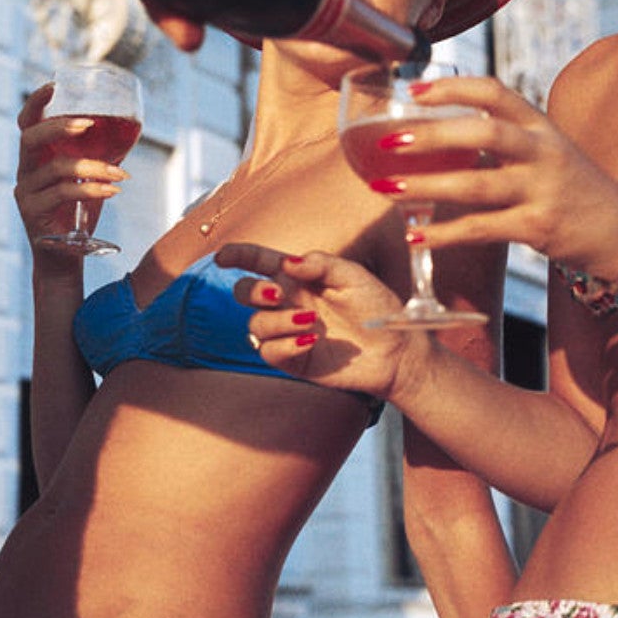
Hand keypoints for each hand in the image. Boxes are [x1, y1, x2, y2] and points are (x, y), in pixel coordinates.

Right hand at [14, 84, 126, 258]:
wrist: (65, 257)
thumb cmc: (77, 214)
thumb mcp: (87, 179)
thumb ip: (96, 157)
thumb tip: (127, 131)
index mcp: (35, 158)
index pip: (26, 124)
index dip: (36, 103)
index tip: (54, 86)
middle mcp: (24, 172)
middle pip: (30, 138)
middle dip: (59, 126)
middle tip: (89, 124)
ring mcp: (25, 193)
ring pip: (57, 168)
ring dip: (94, 167)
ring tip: (121, 175)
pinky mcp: (32, 212)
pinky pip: (63, 193)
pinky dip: (92, 189)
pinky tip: (113, 190)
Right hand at [215, 242, 424, 400]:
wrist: (395, 349)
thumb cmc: (376, 306)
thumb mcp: (353, 275)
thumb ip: (320, 263)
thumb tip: (287, 263)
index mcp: (298, 277)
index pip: (259, 263)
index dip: (238, 256)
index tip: (222, 257)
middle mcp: (287, 303)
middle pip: (245, 293)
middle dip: (253, 291)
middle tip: (278, 294)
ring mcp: (288, 332)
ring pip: (255, 324)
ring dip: (277, 321)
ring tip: (310, 322)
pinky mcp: (293, 360)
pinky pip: (268, 352)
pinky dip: (284, 345)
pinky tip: (310, 341)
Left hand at [371, 76, 617, 278]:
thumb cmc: (570, 184)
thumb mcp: (545, 146)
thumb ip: (502, 134)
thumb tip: (436, 126)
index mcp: (539, 124)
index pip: (493, 92)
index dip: (451, 88)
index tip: (412, 91)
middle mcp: (542, 152)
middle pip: (484, 132)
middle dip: (432, 135)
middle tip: (389, 142)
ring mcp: (541, 190)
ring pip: (476, 185)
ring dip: (426, 187)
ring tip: (386, 190)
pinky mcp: (537, 228)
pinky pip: (481, 229)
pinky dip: (444, 234)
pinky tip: (415, 236)